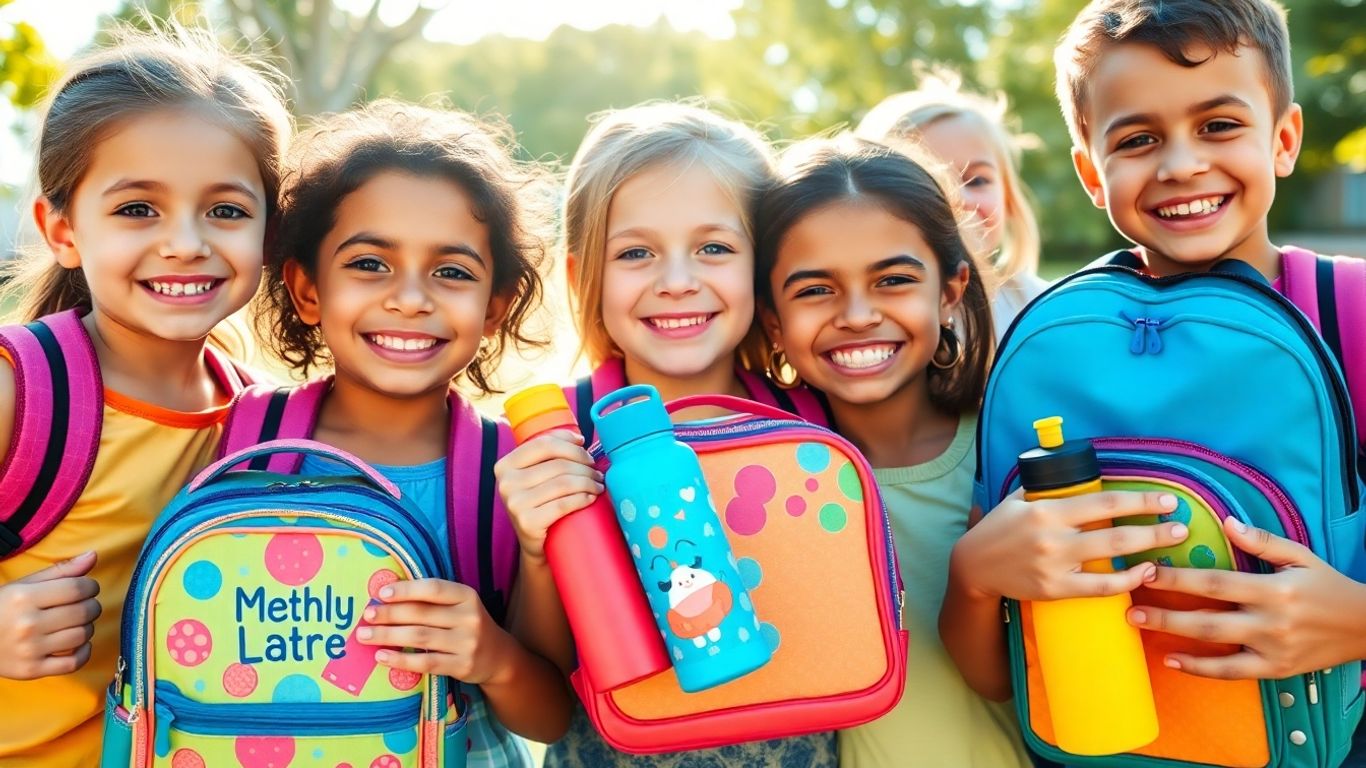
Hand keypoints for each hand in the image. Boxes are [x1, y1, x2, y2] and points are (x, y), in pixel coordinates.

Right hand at [0, 551, 101, 679]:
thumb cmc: (1, 609)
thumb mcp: (23, 585)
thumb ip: (60, 571)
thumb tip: (93, 555)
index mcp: (24, 597)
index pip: (77, 588)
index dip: (91, 586)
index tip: (88, 588)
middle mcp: (28, 624)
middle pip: (83, 612)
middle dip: (91, 606)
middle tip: (84, 606)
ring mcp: (30, 650)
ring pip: (82, 636)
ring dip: (87, 628)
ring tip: (76, 623)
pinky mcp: (32, 670)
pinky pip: (74, 663)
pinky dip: (84, 652)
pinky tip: (77, 644)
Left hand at [358, 578, 513, 683]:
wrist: (498, 656)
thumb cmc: (467, 625)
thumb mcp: (459, 606)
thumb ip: (432, 600)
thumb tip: (386, 596)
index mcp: (467, 596)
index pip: (433, 588)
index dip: (406, 590)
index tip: (381, 593)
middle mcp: (469, 617)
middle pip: (421, 614)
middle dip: (389, 614)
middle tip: (366, 615)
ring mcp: (467, 643)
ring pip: (419, 637)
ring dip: (387, 636)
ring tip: (364, 636)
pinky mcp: (461, 666)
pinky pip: (425, 663)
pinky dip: (400, 660)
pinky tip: (382, 657)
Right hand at [494, 431, 603, 565]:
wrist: (535, 544)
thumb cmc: (541, 503)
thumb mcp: (536, 476)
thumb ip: (548, 455)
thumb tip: (579, 438)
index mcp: (505, 465)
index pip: (544, 444)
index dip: (569, 444)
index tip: (586, 447)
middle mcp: (506, 483)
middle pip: (558, 464)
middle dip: (585, 466)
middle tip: (597, 473)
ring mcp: (515, 504)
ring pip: (564, 483)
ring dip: (588, 482)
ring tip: (599, 485)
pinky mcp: (527, 523)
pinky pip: (563, 504)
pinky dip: (583, 499)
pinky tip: (592, 497)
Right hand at [953, 490, 1188, 601]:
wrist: (974, 566)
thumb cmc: (999, 528)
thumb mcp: (1019, 499)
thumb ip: (1050, 490)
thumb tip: (1083, 476)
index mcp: (1047, 510)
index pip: (1104, 502)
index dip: (1139, 501)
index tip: (1165, 501)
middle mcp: (1053, 537)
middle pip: (1116, 532)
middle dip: (1154, 529)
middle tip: (1181, 525)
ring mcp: (1055, 566)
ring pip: (1112, 559)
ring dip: (1148, 553)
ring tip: (1171, 547)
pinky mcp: (1055, 590)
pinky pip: (1099, 587)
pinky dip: (1126, 580)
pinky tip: (1143, 573)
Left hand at [1128, 516, 1365, 678]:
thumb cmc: (1328, 586)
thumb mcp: (1301, 556)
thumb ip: (1262, 541)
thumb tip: (1226, 521)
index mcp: (1273, 589)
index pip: (1216, 582)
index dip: (1178, 578)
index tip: (1146, 570)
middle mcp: (1270, 621)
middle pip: (1208, 617)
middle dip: (1165, 613)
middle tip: (1129, 606)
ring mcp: (1271, 649)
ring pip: (1215, 646)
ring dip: (1173, 638)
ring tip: (1140, 627)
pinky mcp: (1273, 669)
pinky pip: (1230, 673)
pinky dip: (1200, 669)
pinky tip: (1172, 661)